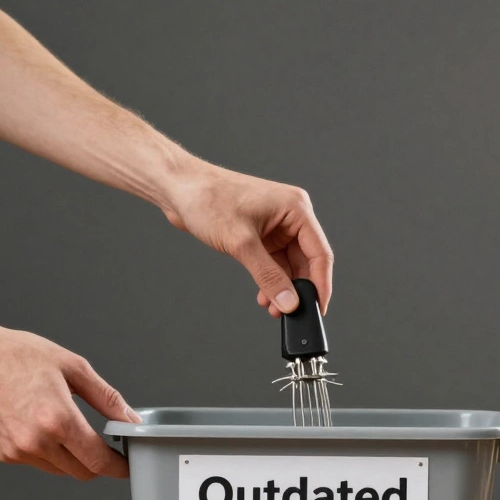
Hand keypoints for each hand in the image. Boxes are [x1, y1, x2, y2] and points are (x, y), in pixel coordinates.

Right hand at [0, 323, 138, 479]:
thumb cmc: (17, 355)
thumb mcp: (73, 367)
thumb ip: (107, 398)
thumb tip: (130, 419)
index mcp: (57, 420)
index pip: (98, 461)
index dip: (118, 467)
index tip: (127, 464)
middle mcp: (36, 442)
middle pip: (82, 472)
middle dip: (99, 463)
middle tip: (107, 445)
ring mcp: (17, 451)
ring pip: (61, 470)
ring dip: (74, 458)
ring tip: (72, 428)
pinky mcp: (3, 453)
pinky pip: (38, 463)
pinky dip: (50, 453)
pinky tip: (45, 427)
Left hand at [164, 164, 332, 317]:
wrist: (178, 188)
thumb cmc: (207, 199)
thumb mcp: (241, 243)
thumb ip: (268, 276)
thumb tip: (289, 302)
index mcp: (296, 208)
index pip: (319, 253)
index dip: (321, 284)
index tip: (318, 308)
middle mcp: (290, 216)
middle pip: (306, 261)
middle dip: (298, 289)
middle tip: (289, 311)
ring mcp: (276, 225)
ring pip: (289, 265)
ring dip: (283, 287)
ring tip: (274, 307)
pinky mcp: (261, 234)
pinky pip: (274, 263)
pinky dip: (270, 280)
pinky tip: (264, 295)